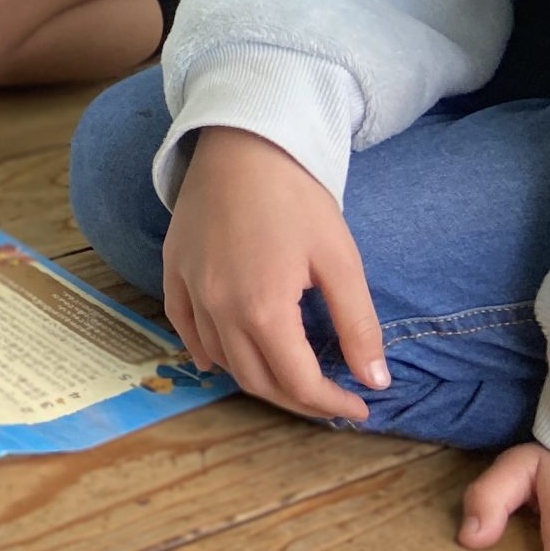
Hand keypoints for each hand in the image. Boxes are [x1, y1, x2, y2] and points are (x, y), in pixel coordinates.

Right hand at [162, 126, 389, 421]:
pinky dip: (207, 352)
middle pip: (258, 381)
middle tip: (331, 399)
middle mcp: (219, 309)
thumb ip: (358, 325)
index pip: (299, 382)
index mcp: (263, 310)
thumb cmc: (297, 198)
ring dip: (258, 380)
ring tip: (289, 377)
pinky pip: (184, 329)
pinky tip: (225, 358)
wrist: (242, 143)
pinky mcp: (173, 272)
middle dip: (299, 400)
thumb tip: (376, 381)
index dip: (333, 405)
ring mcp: (190, 291)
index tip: (360, 407)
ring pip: (221, 361)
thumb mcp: (341, 260)